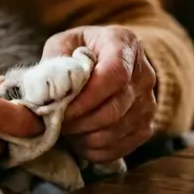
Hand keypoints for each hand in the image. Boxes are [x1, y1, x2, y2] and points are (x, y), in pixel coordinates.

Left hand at [42, 26, 157, 163]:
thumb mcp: (62, 45)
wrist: (106, 63)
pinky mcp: (145, 128)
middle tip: (55, 123)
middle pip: (114, 109)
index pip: (114, 74)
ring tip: (65, 128)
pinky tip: (78, 137)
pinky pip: (118, 148)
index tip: (61, 109)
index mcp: (124, 44)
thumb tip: (44, 95)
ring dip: (83, 136)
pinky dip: (93, 149)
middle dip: (79, 121)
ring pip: (114, 132)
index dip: (86, 98)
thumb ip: (54, 64)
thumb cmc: (78, 52)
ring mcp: (149, 103)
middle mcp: (144, 74)